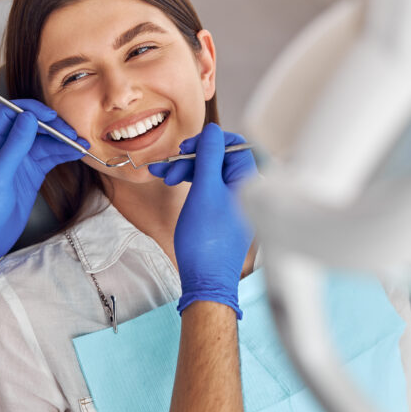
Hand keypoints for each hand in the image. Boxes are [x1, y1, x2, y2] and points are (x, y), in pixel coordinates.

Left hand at [0, 99, 86, 291]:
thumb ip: (14, 145)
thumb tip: (28, 117)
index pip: (9, 113)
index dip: (31, 110)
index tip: (51, 116)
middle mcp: (2, 147)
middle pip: (30, 125)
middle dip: (52, 126)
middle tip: (71, 132)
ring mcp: (17, 160)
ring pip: (43, 141)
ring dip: (61, 140)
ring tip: (80, 142)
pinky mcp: (29, 173)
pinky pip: (48, 157)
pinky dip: (63, 154)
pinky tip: (76, 152)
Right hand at [153, 124, 255, 316]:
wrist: (206, 281)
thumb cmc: (206, 240)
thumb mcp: (204, 190)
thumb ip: (209, 156)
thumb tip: (212, 130)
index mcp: (248, 182)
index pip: (234, 145)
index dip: (209, 142)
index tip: (188, 148)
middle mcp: (246, 190)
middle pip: (220, 158)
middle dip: (192, 158)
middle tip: (169, 164)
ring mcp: (235, 203)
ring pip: (211, 174)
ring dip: (187, 170)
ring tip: (162, 175)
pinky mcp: (224, 215)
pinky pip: (209, 189)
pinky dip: (192, 185)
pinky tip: (174, 185)